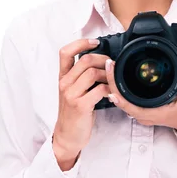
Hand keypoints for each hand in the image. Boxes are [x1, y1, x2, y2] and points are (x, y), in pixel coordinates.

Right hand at [52, 38, 111, 168]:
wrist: (68, 135)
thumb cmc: (74, 112)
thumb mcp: (73, 91)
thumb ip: (82, 76)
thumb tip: (102, 61)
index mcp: (63, 78)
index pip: (65, 52)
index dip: (81, 43)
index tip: (95, 42)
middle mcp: (64, 84)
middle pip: (85, 60)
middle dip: (103, 59)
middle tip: (112, 65)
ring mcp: (71, 95)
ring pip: (93, 73)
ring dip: (108, 74)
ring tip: (113, 80)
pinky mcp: (80, 106)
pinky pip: (99, 90)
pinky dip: (110, 89)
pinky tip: (113, 93)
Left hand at [105, 48, 176, 138]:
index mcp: (154, 112)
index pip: (128, 105)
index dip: (117, 90)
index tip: (112, 74)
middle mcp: (145, 116)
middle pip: (121, 102)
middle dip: (112, 83)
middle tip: (109, 65)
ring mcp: (143, 114)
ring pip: (122, 103)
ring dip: (115, 87)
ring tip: (111, 69)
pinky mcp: (144, 111)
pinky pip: (128, 103)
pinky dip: (121, 91)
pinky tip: (118, 79)